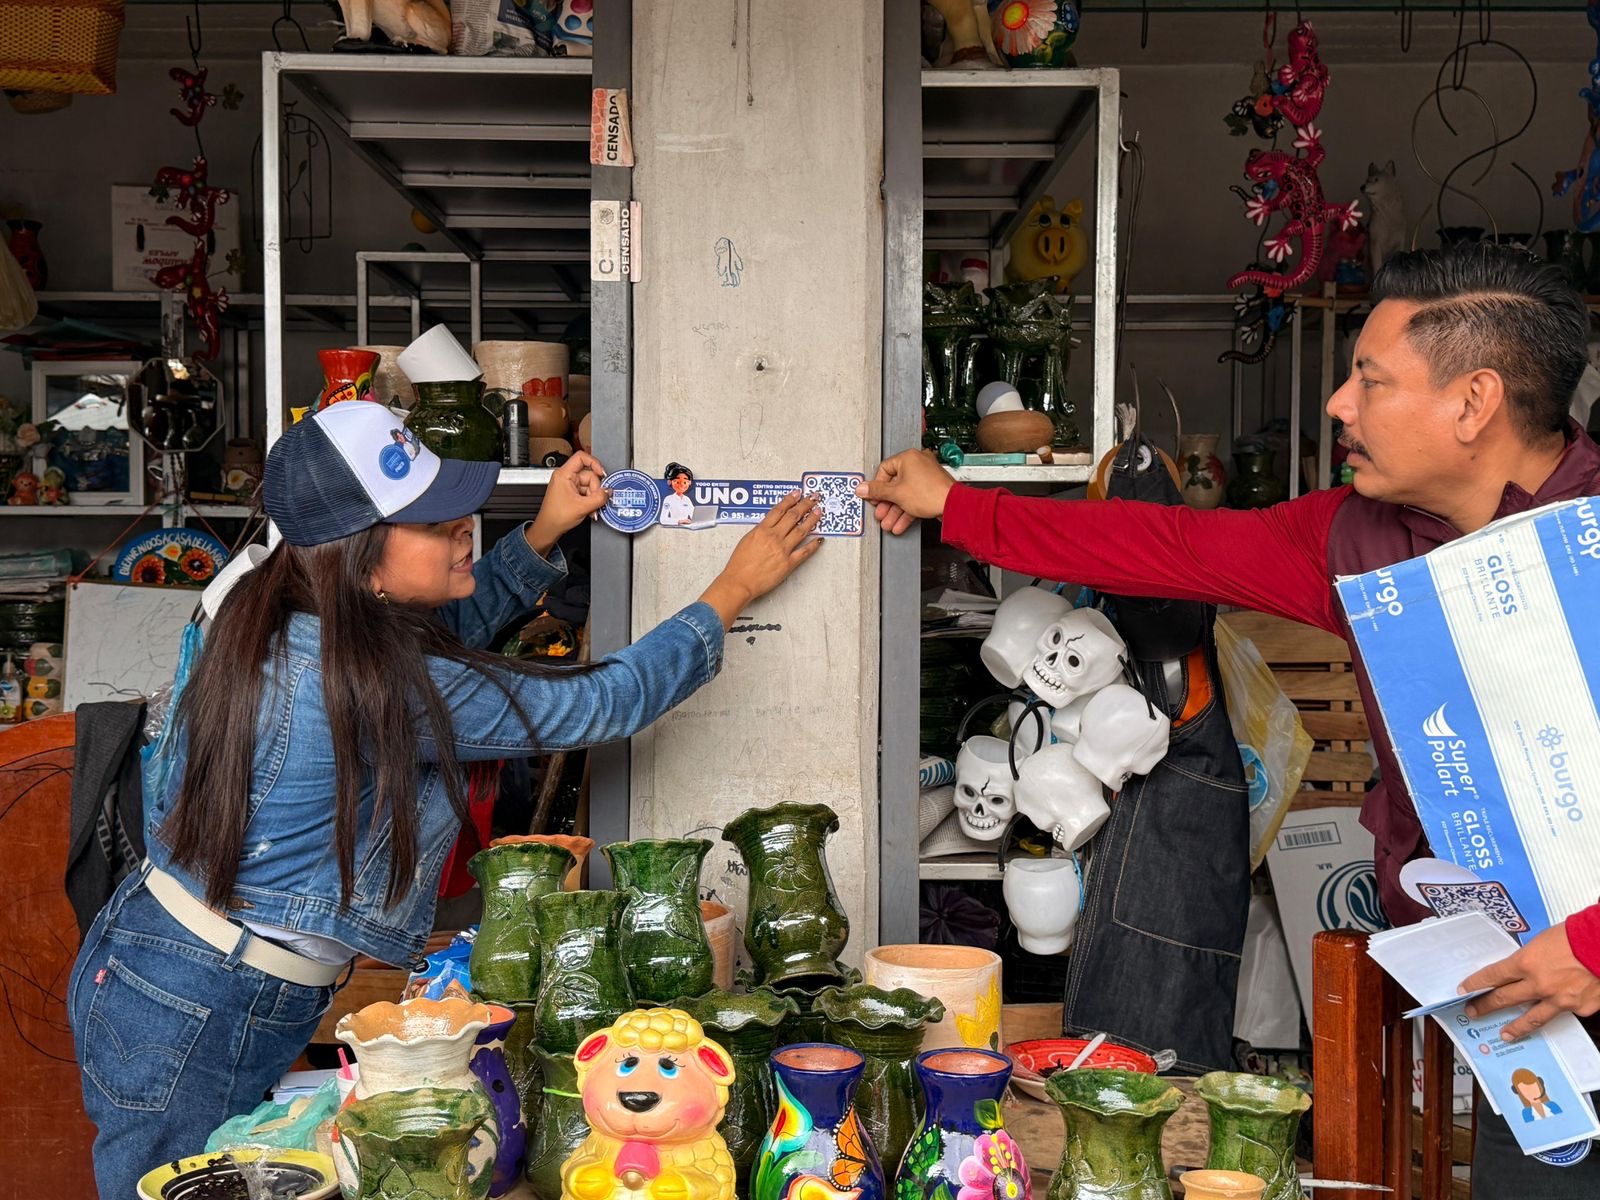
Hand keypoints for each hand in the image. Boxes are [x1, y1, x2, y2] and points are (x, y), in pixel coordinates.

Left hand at [527, 452, 608, 554]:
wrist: (548, 529)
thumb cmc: (556, 516)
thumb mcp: (582, 507)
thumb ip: (599, 498)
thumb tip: (609, 491)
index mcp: (564, 474)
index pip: (581, 457)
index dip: (595, 463)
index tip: (602, 474)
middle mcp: (566, 477)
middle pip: (589, 475)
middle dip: (595, 490)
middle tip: (595, 501)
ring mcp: (569, 485)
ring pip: (589, 486)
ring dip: (593, 498)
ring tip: (591, 509)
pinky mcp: (572, 493)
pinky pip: (586, 493)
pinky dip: (590, 501)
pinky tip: (589, 510)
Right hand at [699, 493, 821, 627]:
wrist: (740, 582)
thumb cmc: (739, 564)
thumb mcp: (746, 540)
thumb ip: (759, 531)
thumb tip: (769, 525)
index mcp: (762, 530)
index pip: (779, 510)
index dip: (790, 500)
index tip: (797, 494)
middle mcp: (774, 537)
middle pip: (793, 516)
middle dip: (805, 505)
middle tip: (813, 498)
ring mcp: (782, 550)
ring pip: (801, 531)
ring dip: (812, 520)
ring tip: (818, 512)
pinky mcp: (788, 564)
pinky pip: (804, 552)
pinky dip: (813, 545)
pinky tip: (819, 539)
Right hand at [855, 449, 953, 535]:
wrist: (953, 505)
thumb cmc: (930, 493)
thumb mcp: (896, 493)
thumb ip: (877, 491)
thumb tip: (862, 488)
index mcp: (908, 458)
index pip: (884, 469)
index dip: (877, 486)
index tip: (873, 497)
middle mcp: (918, 463)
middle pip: (895, 484)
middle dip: (887, 503)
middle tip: (880, 513)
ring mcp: (926, 476)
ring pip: (905, 494)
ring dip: (895, 511)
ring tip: (889, 523)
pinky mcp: (932, 489)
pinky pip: (915, 498)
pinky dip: (907, 510)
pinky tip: (900, 524)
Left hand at [1459, 922, 1599, 1039]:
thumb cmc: (1578, 936)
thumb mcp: (1542, 941)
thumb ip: (1530, 959)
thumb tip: (1523, 969)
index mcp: (1526, 962)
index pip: (1492, 976)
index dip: (1476, 983)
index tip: (1464, 989)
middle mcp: (1539, 984)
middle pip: (1504, 998)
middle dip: (1485, 1006)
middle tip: (1473, 1011)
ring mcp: (1559, 999)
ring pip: (1531, 1018)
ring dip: (1515, 1027)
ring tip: (1505, 1034)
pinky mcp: (1579, 1008)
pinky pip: (1565, 1012)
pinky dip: (1561, 1009)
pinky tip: (1558, 1010)